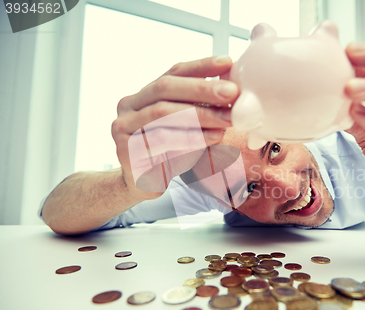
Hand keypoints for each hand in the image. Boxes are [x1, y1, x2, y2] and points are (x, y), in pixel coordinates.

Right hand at [112, 56, 238, 199]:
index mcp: (145, 93)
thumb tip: (232, 89)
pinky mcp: (126, 149)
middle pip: (165, 88)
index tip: (227, 62)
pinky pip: (161, 138)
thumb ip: (200, 106)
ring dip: (200, 114)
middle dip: (202, 88)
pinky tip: (214, 137)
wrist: (144, 184)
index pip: (173, 72)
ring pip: (163, 113)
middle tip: (232, 92)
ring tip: (228, 118)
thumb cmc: (171, 152)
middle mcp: (129, 105)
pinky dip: (191, 137)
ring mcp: (123, 126)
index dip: (201, 66)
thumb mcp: (188, 125)